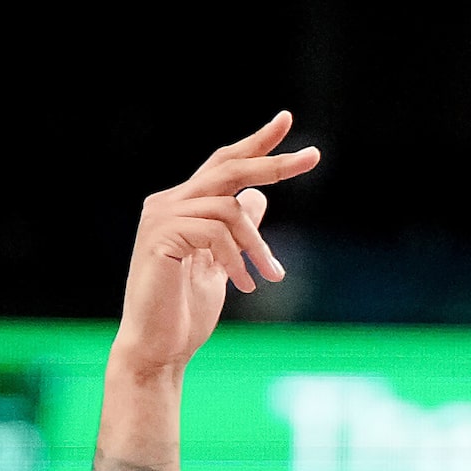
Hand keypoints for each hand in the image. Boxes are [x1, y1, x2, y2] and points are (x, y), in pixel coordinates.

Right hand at [112, 112, 322, 378]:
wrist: (158, 349)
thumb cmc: (186, 312)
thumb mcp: (223, 265)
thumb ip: (238, 231)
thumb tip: (258, 197)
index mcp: (183, 205)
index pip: (224, 164)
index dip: (256, 142)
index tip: (286, 121)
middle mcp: (168, 202)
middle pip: (229, 168)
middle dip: (273, 163)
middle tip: (313, 157)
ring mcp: (161, 217)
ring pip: (228, 208)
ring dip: (258, 245)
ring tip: (270, 276)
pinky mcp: (161, 238)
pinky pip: (214, 233)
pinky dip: (236, 259)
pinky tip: (242, 286)